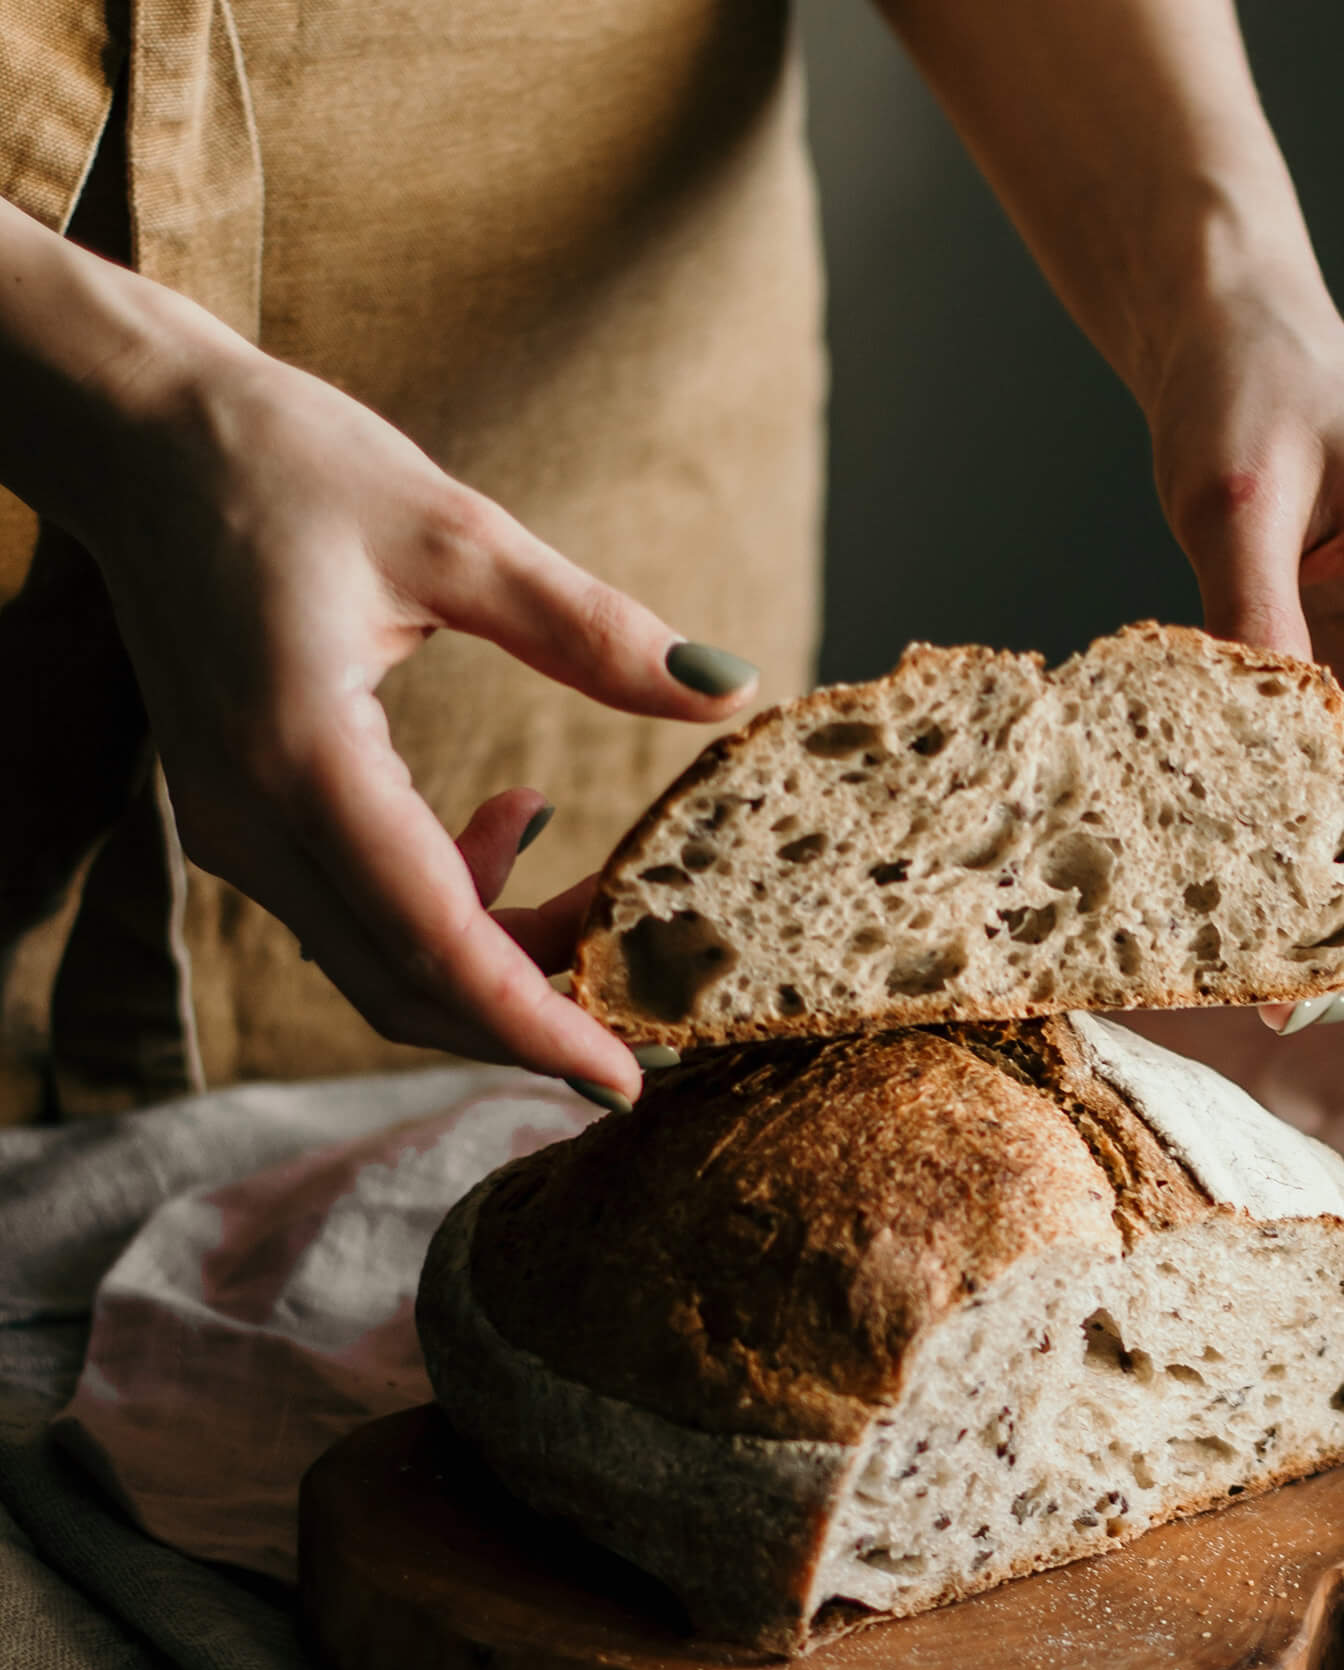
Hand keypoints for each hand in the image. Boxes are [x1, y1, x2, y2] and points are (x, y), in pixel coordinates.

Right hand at [65, 304, 754, 1099]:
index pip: (434, 945)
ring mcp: (233, 829)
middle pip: (405, 985)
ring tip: (605, 897)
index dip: (536, 1026)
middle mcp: (251, 821)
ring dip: (501, 958)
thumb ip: (590, 628)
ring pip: (383, 958)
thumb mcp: (453, 532)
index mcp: (300, 760)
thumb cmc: (279, 461)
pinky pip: (359, 907)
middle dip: (532, 1015)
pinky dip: (453, 903)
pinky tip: (518, 819)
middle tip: (651, 1012)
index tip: (627, 1079)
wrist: (133, 433)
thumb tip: (727, 686)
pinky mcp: (244, 815)